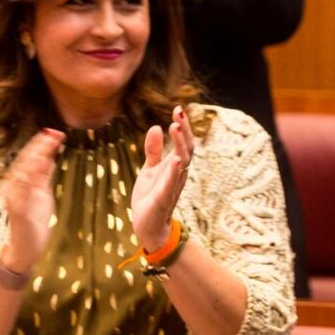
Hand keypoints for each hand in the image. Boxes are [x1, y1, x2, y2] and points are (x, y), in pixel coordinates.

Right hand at [0, 129, 64, 272]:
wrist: (26, 248)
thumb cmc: (33, 222)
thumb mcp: (41, 194)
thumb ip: (43, 177)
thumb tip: (49, 158)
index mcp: (19, 181)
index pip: (30, 158)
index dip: (41, 144)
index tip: (55, 132)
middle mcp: (13, 186)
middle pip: (25, 161)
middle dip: (39, 146)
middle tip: (54, 133)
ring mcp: (15, 198)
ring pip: (23, 173)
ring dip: (35, 158)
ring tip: (47, 146)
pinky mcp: (18, 210)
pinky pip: (24, 192)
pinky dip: (31, 178)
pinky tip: (42, 168)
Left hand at [131, 106, 195, 250]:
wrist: (147, 225)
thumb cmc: (151, 196)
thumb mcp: (149, 169)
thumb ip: (153, 150)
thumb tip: (155, 126)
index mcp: (175, 166)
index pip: (183, 142)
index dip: (183, 126)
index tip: (178, 109)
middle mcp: (178, 174)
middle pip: (187, 148)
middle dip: (184, 130)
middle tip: (178, 112)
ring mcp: (173, 185)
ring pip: (182, 162)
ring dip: (179, 145)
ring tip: (175, 127)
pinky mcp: (164, 198)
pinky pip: (171, 183)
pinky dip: (174, 171)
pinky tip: (174, 159)